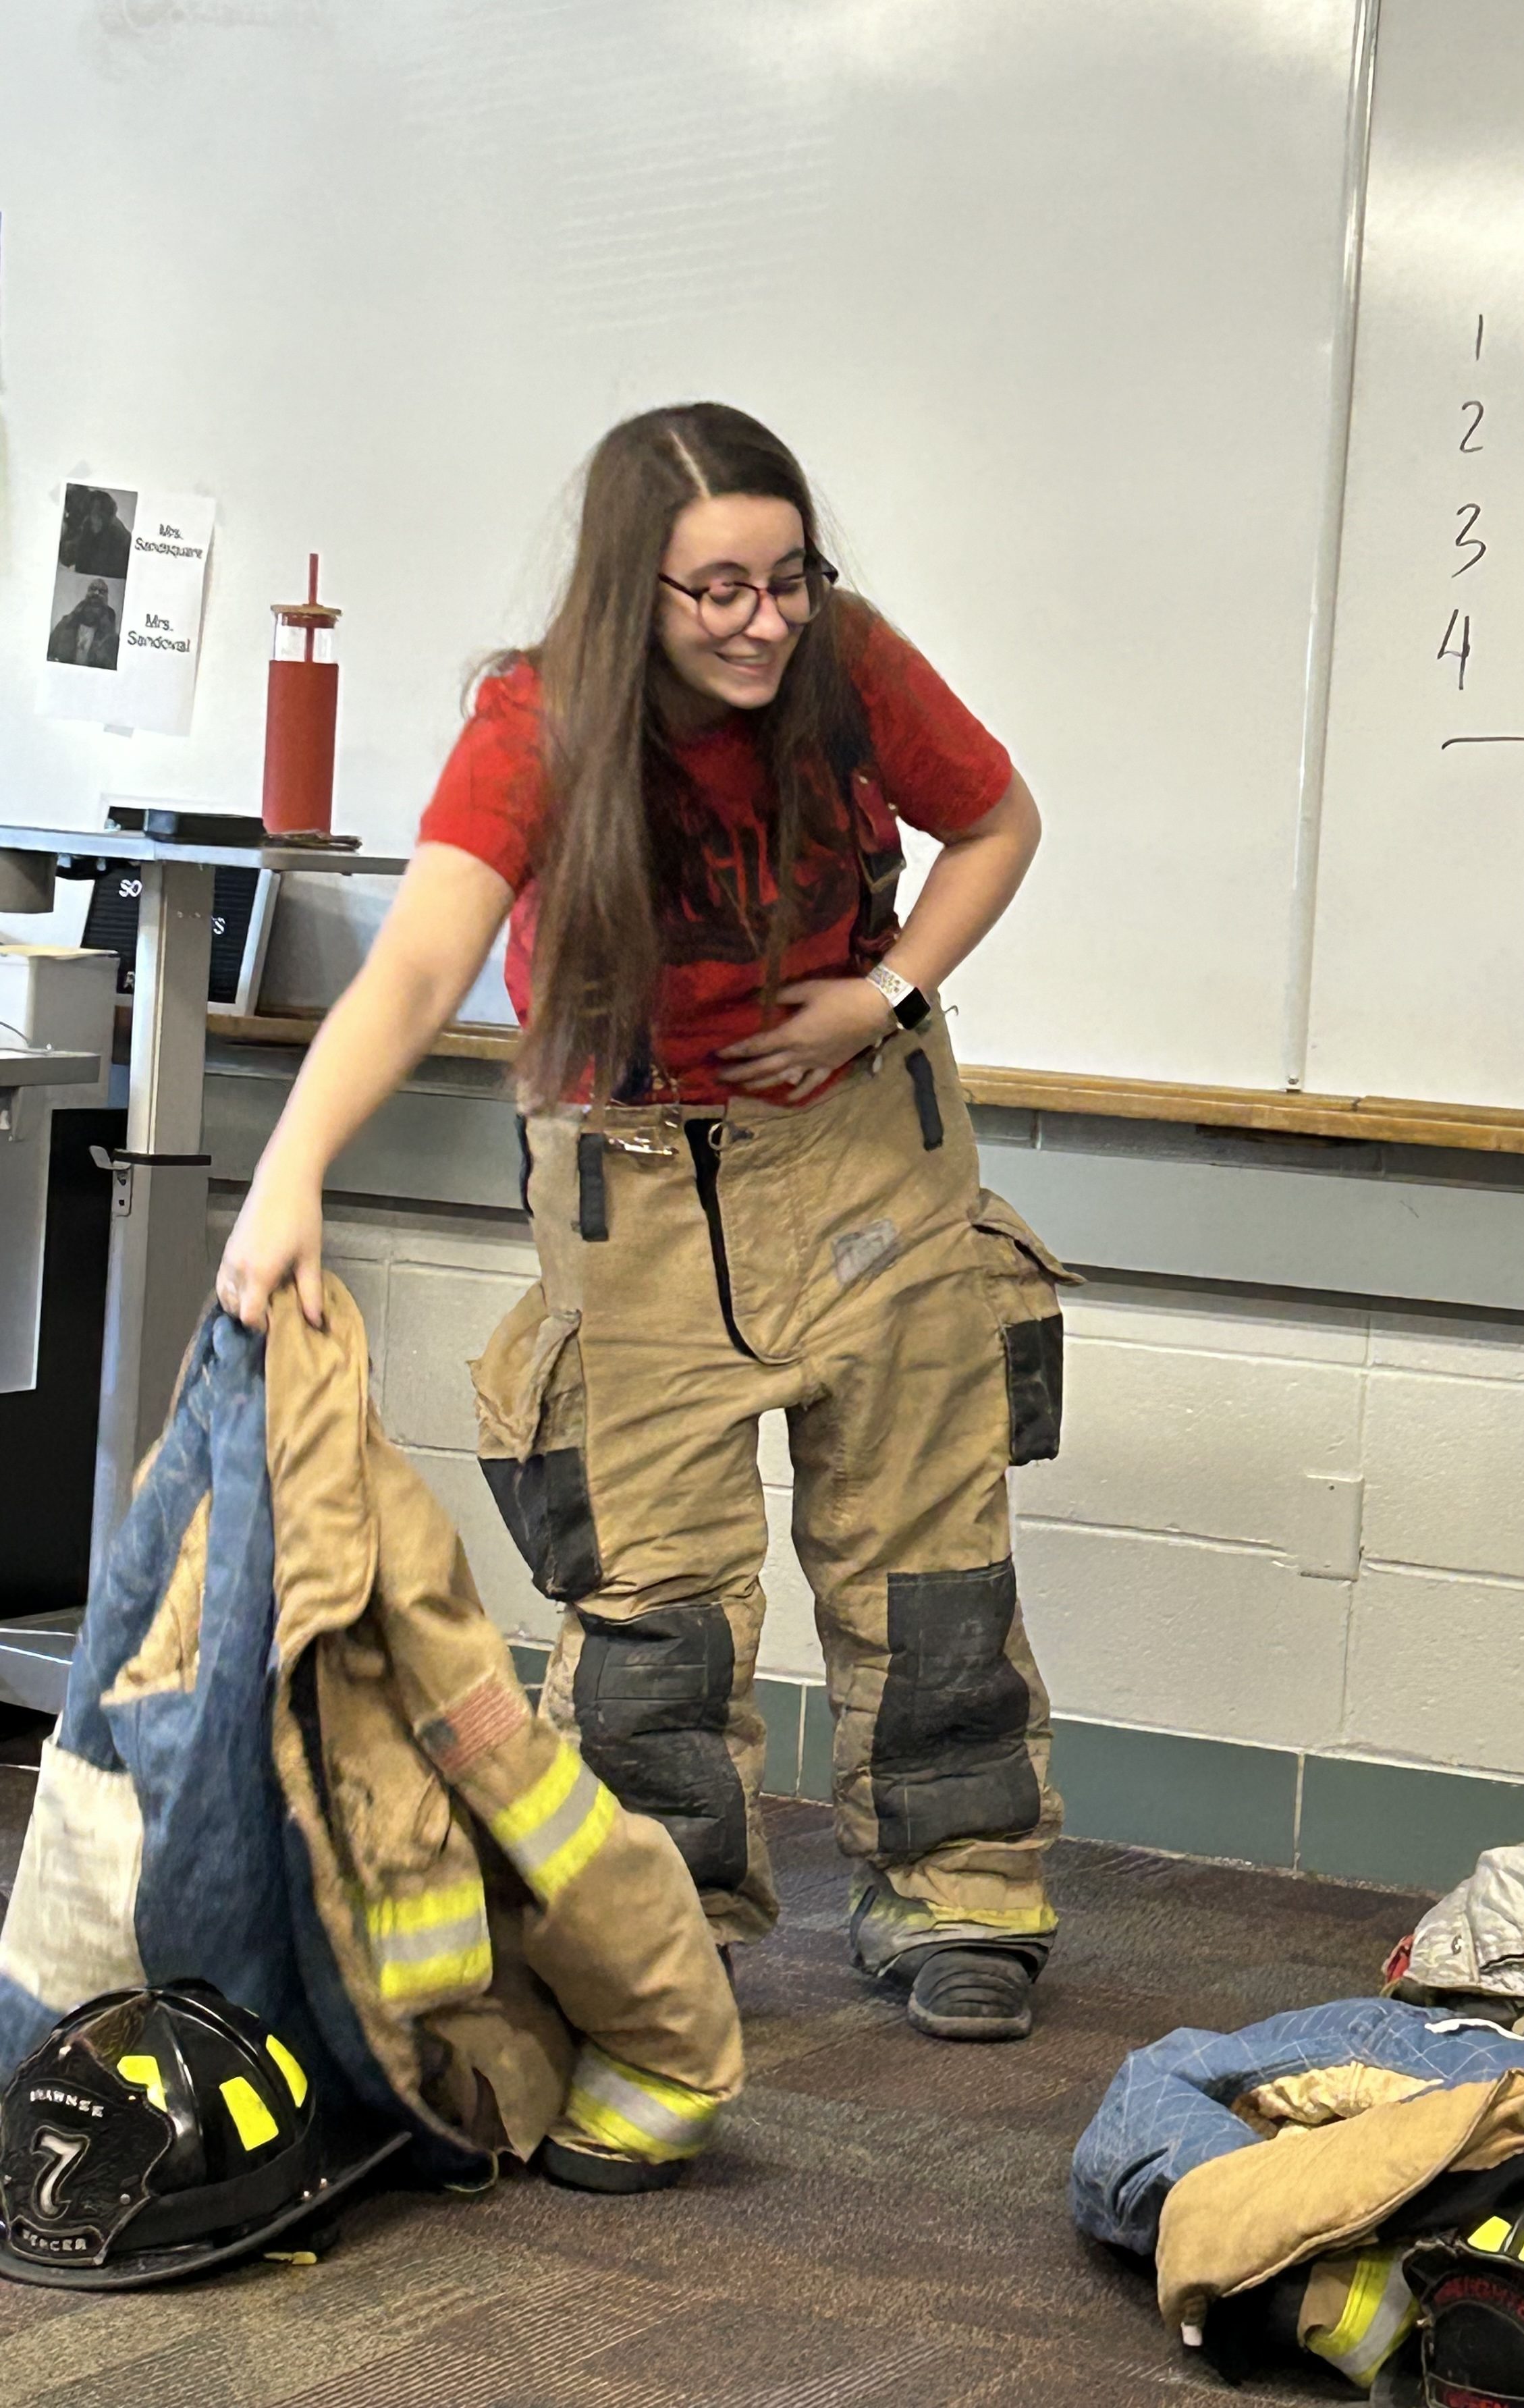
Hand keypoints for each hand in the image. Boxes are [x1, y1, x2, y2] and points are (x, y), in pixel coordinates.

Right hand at [216, 1159, 325, 1329]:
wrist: (283, 1182)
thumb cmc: (301, 1218)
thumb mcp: (310, 1258)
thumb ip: (311, 1292)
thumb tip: (315, 1321)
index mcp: (259, 1274)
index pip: (248, 1316)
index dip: (262, 1326)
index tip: (279, 1325)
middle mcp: (237, 1268)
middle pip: (234, 1309)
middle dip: (252, 1317)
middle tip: (275, 1313)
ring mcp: (229, 1258)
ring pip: (225, 1295)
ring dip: (241, 1303)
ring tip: (266, 1300)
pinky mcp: (227, 1249)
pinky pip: (223, 1280)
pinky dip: (233, 1290)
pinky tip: (254, 1286)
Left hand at [716, 978, 894, 1096]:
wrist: (876, 1009)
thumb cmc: (841, 995)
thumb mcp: (809, 988)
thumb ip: (783, 994)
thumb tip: (763, 997)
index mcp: (792, 1034)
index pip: (756, 1045)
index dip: (736, 1050)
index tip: (717, 1054)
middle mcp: (799, 1053)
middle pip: (763, 1067)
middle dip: (739, 1073)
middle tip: (718, 1078)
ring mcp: (815, 1063)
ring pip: (782, 1079)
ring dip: (760, 1085)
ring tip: (741, 1088)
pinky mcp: (829, 1066)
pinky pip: (810, 1084)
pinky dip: (796, 1093)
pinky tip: (785, 1099)